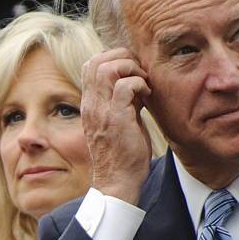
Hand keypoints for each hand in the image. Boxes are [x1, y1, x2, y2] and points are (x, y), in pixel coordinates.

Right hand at [81, 48, 151, 204]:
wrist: (118, 181)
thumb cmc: (123, 155)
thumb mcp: (120, 121)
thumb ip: (124, 102)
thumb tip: (138, 84)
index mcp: (91, 104)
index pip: (91, 65)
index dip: (114, 59)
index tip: (133, 72)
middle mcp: (92, 104)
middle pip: (97, 60)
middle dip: (123, 58)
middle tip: (140, 73)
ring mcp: (102, 111)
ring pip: (108, 68)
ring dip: (131, 69)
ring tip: (144, 83)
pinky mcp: (117, 119)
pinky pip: (125, 86)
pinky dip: (140, 84)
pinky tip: (147, 96)